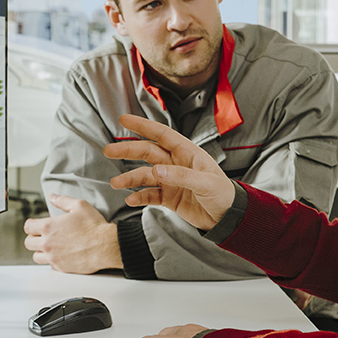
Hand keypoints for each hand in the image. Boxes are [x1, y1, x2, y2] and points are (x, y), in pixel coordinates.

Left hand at [22, 194, 121, 272]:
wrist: (106, 246)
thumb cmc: (94, 226)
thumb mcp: (79, 206)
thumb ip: (63, 201)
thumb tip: (52, 197)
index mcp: (49, 227)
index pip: (28, 227)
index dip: (31, 225)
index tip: (36, 225)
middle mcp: (48, 243)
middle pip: (28, 243)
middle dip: (33, 238)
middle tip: (42, 236)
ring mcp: (53, 257)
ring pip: (36, 256)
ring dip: (40, 251)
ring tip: (49, 247)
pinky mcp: (61, 267)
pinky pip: (49, 265)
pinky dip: (52, 260)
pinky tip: (60, 254)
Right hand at [104, 114, 233, 230]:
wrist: (228, 218)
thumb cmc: (223, 194)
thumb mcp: (205, 183)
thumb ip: (181, 176)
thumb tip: (156, 171)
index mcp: (187, 153)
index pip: (162, 135)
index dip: (143, 125)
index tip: (124, 119)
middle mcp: (176, 164)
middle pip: (147, 153)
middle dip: (128, 151)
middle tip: (109, 151)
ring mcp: (171, 180)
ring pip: (145, 175)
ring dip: (130, 178)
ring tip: (116, 183)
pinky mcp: (169, 197)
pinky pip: (150, 195)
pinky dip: (139, 196)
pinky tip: (131, 199)